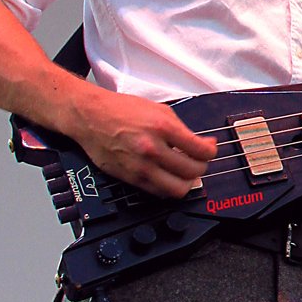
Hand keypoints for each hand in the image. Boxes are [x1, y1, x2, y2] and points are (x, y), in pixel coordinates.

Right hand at [69, 86, 216, 197]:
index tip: (210, 149)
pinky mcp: (130, 178)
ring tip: (185, 173)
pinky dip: (168, 187)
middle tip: (199, 161)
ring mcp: (140, 166)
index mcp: (163, 128)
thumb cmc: (121, 110)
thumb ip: (182, 129)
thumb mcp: (159, 110)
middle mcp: (152, 149)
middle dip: (201, 167)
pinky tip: (169, 176)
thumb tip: (203, 143)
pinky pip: (158, 192)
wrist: (90, 116)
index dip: (211, 151)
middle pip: (193, 172)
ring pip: (177, 189)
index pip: (200, 151)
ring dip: (187, 182)